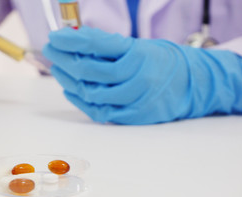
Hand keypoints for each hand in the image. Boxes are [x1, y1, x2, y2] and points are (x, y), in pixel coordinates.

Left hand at [43, 26, 241, 124]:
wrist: (190, 84)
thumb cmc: (158, 61)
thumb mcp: (137, 46)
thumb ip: (108, 45)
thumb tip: (75, 38)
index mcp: (138, 52)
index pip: (97, 44)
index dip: (71, 40)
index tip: (55, 36)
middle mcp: (137, 76)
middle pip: (90, 70)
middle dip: (64, 59)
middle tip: (51, 51)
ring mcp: (136, 98)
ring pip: (91, 92)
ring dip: (69, 80)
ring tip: (58, 68)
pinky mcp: (134, 116)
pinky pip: (100, 111)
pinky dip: (80, 100)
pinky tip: (70, 89)